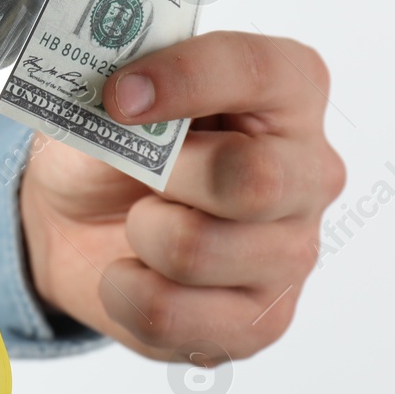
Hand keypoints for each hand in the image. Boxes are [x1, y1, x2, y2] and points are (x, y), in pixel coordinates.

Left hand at [19, 31, 344, 360]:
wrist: (84, 224)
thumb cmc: (114, 145)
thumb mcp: (104, 97)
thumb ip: (116, 85)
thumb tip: (113, 102)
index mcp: (288, 90)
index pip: (258, 71)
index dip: (186, 78)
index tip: (120, 94)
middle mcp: (310, 171)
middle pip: (252, 180)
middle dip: (163, 175)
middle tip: (137, 173)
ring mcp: (295, 253)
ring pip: (194, 251)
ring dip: (136, 234)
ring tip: (139, 223)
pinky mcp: (262, 322)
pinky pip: (168, 313)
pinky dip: (122, 292)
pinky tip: (134, 272)